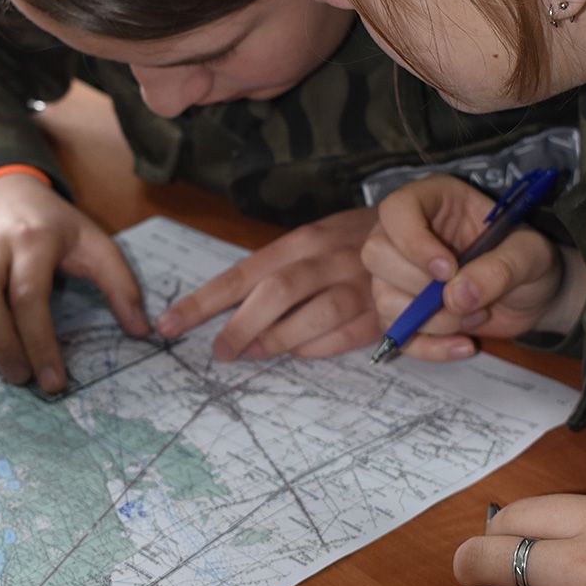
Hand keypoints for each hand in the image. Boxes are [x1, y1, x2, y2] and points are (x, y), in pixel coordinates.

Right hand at [0, 174, 147, 393]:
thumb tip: (143, 332)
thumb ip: (121, 284)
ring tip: (8, 362)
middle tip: (25, 379)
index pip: (30, 293)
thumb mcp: (95, 241)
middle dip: (2, 345)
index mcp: (34, 237)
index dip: (40, 342)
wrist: (1, 191)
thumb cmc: (52, 225)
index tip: (56, 381)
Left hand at [156, 208, 381, 359]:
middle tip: (221, 352)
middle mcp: (328, 259)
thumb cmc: (348, 241)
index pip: (242, 273)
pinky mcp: (381, 313)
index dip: (203, 302)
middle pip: (276, 294)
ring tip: (253, 351)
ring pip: (311, 318)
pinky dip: (314, 349)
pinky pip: (341, 337)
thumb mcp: (309, 241)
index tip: (170, 325)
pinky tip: (297, 351)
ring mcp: (357, 286)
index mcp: (302, 240)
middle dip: (241, 327)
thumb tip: (228, 309)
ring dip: (276, 342)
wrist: (415, 233)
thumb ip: (274, 270)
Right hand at [361, 175, 585, 354]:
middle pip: (375, 254)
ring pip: (383, 298)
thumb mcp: (530, 255)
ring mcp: (398, 274)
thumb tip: (456, 297)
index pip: (396, 210)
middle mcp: (404, 234)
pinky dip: (431, 347)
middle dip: (420, 286)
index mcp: (433, 201)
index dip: (413, 241)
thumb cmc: (527, 259)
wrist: (533, 293)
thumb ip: (499, 269)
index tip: (449, 269)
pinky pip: (397, 334)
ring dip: (432, 319)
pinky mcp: (404, 311)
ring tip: (475, 316)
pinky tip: (464, 344)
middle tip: (465, 296)